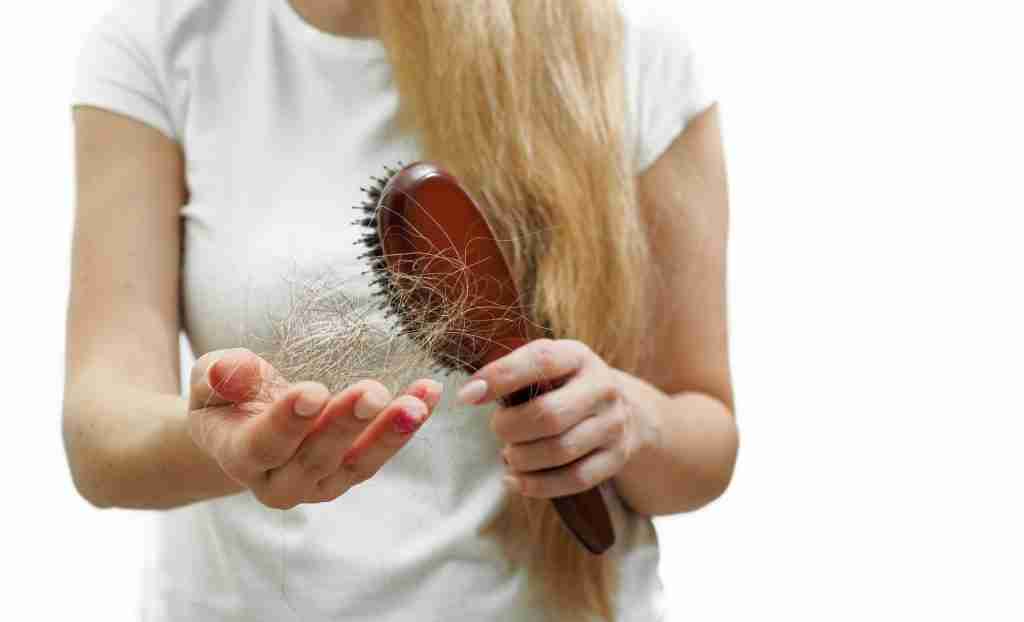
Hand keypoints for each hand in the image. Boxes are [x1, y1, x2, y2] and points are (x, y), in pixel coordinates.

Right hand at [187, 348, 441, 508]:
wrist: (245, 427)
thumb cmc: (226, 397)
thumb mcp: (210, 379)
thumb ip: (220, 374)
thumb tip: (233, 370)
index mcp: (239, 456)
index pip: (263, 445)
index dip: (288, 421)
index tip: (313, 391)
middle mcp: (280, 482)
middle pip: (315, 459)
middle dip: (346, 425)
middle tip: (373, 394)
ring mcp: (320, 483)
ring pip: (357, 464)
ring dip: (390, 434)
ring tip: (416, 405)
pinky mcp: (351, 472)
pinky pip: (382, 451)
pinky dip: (406, 424)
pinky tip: (429, 394)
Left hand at [457, 339, 645, 498]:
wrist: (621, 408)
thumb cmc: (565, 386)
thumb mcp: (547, 368)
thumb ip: (513, 374)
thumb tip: (471, 394)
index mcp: (578, 356)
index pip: (540, 361)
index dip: (500, 377)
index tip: (468, 395)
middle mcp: (602, 388)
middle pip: (548, 415)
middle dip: (510, 428)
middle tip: (498, 429)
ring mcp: (613, 424)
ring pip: (559, 451)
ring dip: (521, 458)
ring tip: (509, 454)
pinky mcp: (615, 457)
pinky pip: (574, 479)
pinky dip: (537, 485)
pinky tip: (516, 480)